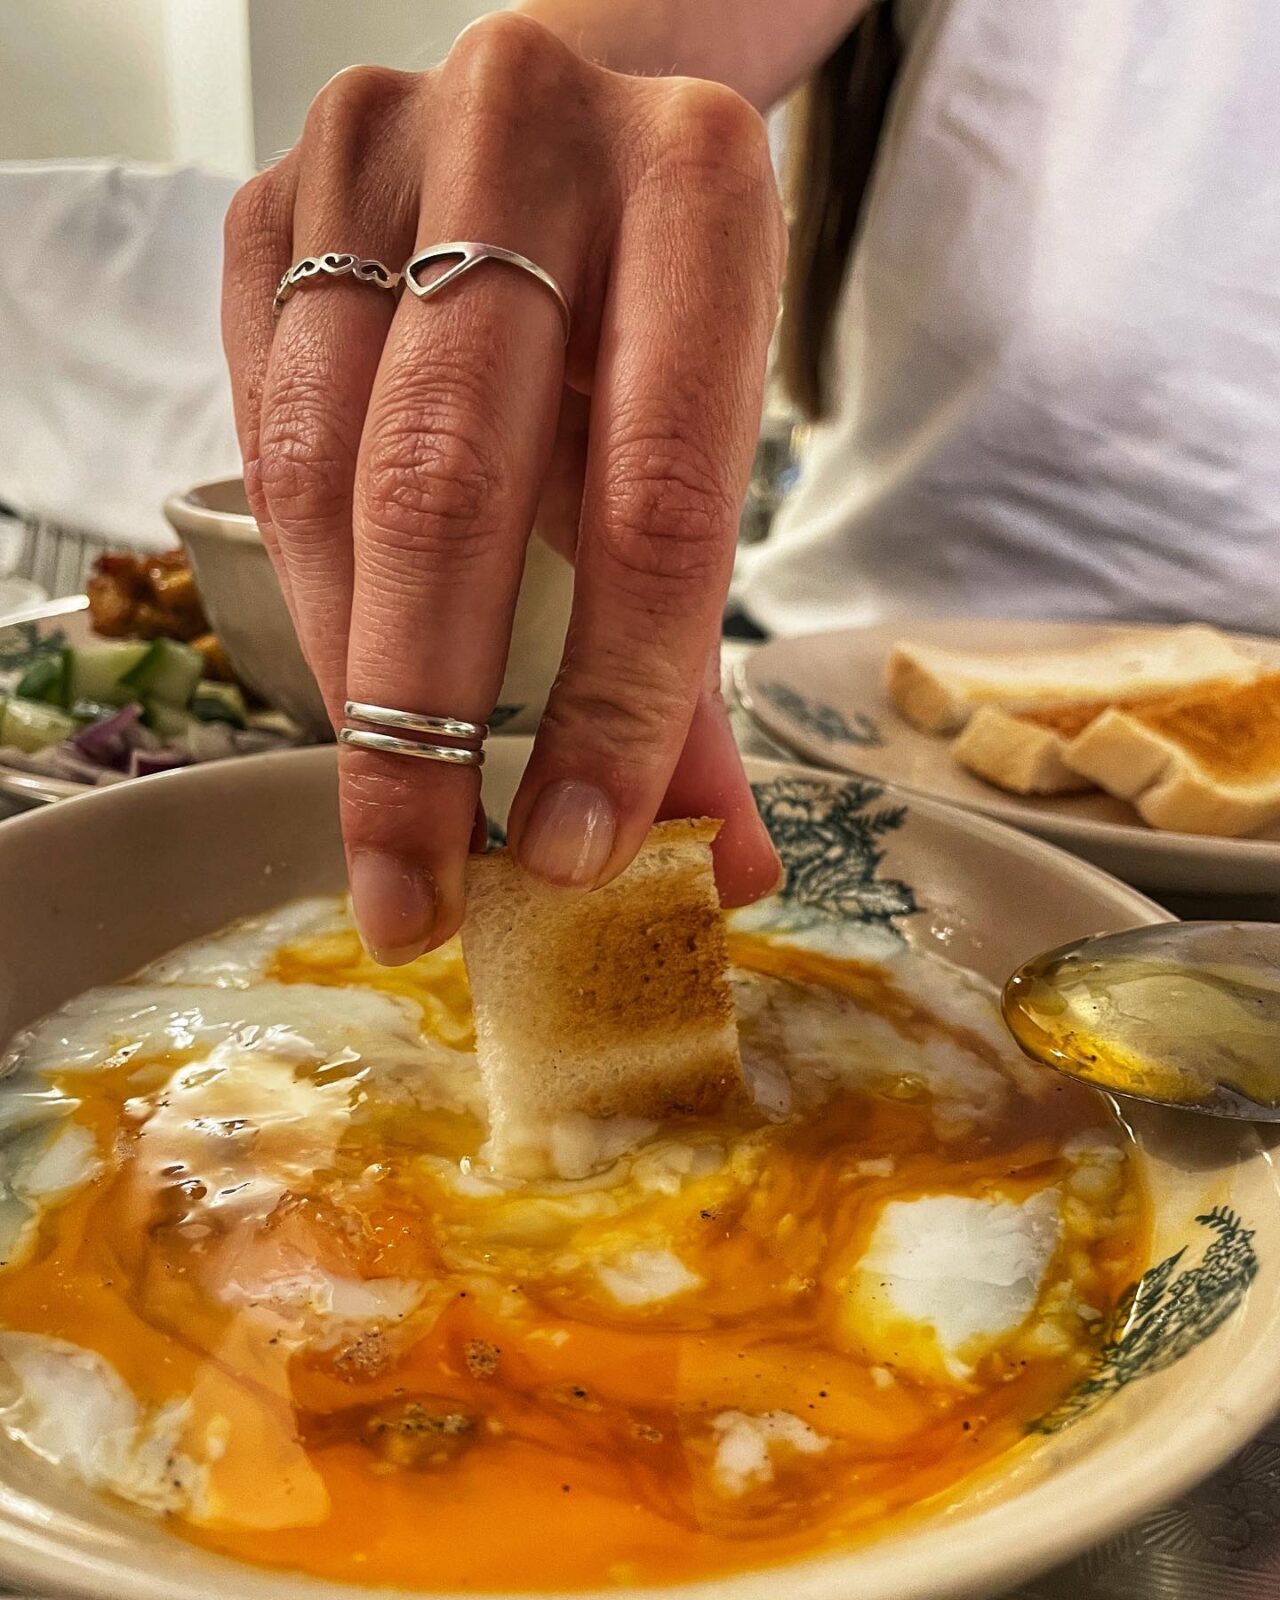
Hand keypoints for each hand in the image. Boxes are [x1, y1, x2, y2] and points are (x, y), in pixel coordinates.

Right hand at [222, 12, 784, 962]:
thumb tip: (711, 864)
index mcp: (696, 191)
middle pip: (449, 483)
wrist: (564, 135)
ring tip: (382, 806)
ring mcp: (377, 154)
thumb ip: (697, 663)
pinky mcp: (270, 198)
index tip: (579, 848)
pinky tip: (345, 656)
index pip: (656, 496)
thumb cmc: (649, 315)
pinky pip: (260, 422)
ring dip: (349, 667)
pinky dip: (299, 567)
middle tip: (423, 886)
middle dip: (427, 725)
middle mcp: (529, 134)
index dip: (615, 696)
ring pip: (326, 462)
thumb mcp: (708, 453)